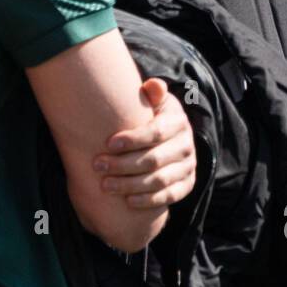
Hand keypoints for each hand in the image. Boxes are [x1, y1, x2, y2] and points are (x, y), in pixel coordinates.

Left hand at [92, 78, 196, 207]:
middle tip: (98, 166)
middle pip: (154, 159)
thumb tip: (153, 85)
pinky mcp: (186, 185)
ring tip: (105, 185)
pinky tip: (127, 201)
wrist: (171, 138)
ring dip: (130, 185)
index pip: (156, 133)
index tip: (108, 144)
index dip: (132, 139)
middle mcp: (186, 146)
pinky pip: (169, 196)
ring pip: (159, 180)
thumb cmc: (152, 116)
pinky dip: (148, 200)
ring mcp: (188, 167)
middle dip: (123, 164)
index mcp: (178, 123)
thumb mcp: (154, 101)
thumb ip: (152, 93)